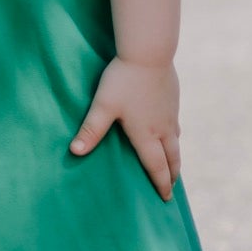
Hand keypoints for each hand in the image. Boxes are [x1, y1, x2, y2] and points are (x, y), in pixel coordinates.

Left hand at [68, 56, 181, 200]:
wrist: (148, 51)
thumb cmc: (123, 80)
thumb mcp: (103, 106)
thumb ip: (91, 130)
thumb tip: (74, 152)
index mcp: (146, 134)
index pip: (156, 166)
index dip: (161, 184)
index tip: (165, 199)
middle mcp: (162, 127)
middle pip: (172, 157)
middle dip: (171, 175)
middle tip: (171, 189)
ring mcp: (170, 112)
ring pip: (176, 140)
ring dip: (175, 156)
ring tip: (173, 163)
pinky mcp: (173, 97)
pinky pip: (175, 123)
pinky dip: (174, 135)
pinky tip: (170, 129)